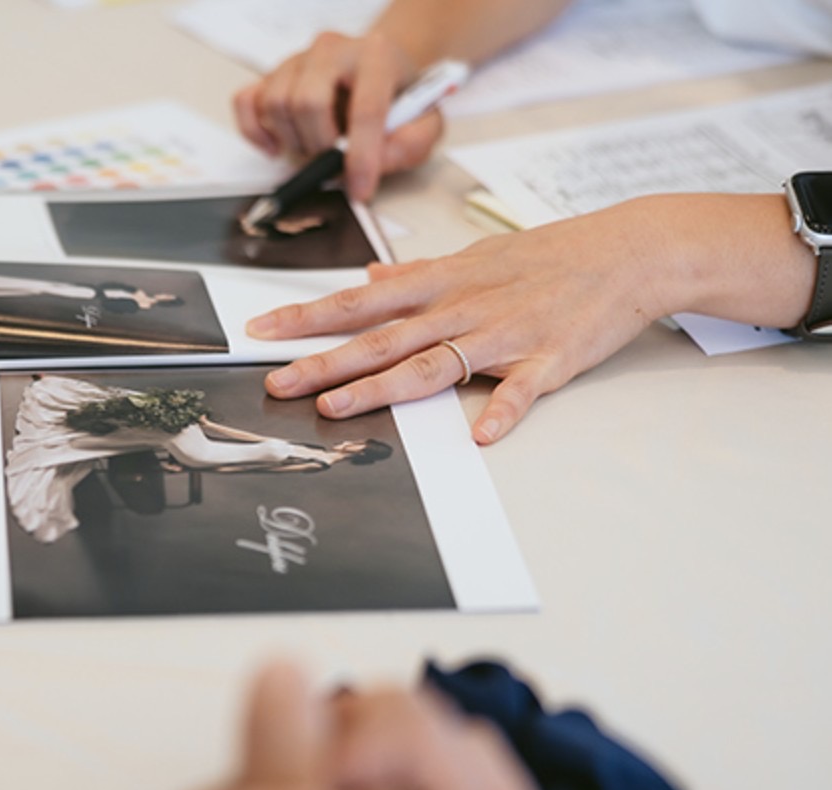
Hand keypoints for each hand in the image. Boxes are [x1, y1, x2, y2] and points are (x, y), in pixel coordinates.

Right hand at [232, 30, 443, 199]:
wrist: (379, 73)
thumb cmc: (397, 97)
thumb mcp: (425, 122)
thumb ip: (412, 143)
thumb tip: (378, 162)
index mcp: (375, 56)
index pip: (364, 108)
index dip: (361, 156)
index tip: (359, 189)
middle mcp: (331, 50)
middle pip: (307, 102)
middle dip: (320, 147)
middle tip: (334, 162)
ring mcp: (297, 61)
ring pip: (275, 104)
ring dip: (293, 142)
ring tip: (316, 148)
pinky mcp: (273, 75)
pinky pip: (246, 103)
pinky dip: (255, 132)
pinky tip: (277, 146)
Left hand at [252, 198, 673, 442]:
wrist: (629, 250)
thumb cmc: (552, 254)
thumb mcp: (477, 254)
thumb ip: (421, 273)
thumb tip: (375, 275)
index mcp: (441, 284)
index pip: (359, 301)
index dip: (307, 316)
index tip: (262, 330)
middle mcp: (461, 307)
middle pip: (380, 339)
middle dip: (324, 362)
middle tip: (276, 384)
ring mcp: (502, 334)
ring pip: (431, 363)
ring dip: (382, 387)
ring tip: (337, 409)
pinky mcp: (547, 359)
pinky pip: (520, 390)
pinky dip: (502, 411)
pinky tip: (480, 436)